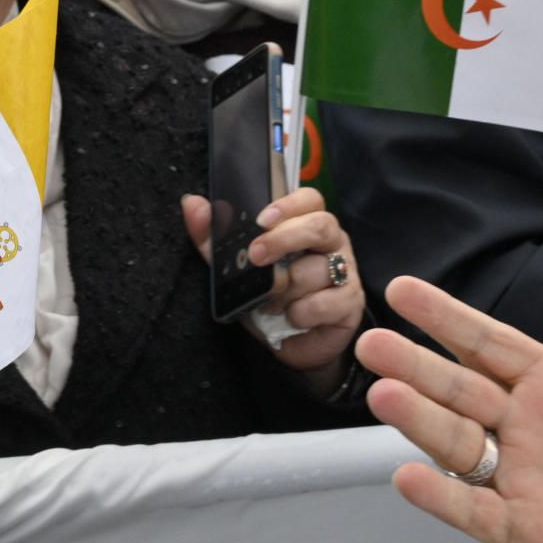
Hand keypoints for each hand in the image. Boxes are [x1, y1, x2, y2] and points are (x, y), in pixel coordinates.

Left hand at [182, 188, 366, 382]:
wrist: (288, 343)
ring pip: (318, 269)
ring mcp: (345, 271)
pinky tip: (291, 318)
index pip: (309, 199)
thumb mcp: (235, 267)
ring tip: (270, 302)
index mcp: (306, 225)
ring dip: (286, 289)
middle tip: (255, 256)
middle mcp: (331, 243)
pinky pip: (325, 302)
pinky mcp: (350, 303)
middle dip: (285, 238)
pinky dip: (300, 312)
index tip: (262, 219)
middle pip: (320, 225)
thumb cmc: (267, 296)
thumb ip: (214, 237)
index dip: (288, 205)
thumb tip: (192, 204)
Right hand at [361, 242, 542, 542]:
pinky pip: (474, 511)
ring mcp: (521, 477)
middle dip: (414, 366)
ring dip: (419, 420)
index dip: (444, 317)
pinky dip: (441, 498)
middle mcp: (525, 426)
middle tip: (373, 343)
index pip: (486, 342)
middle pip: (458, 388)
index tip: (402, 290)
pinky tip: (408, 476)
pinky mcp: (526, 528)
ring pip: (457, 442)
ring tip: (383, 394)